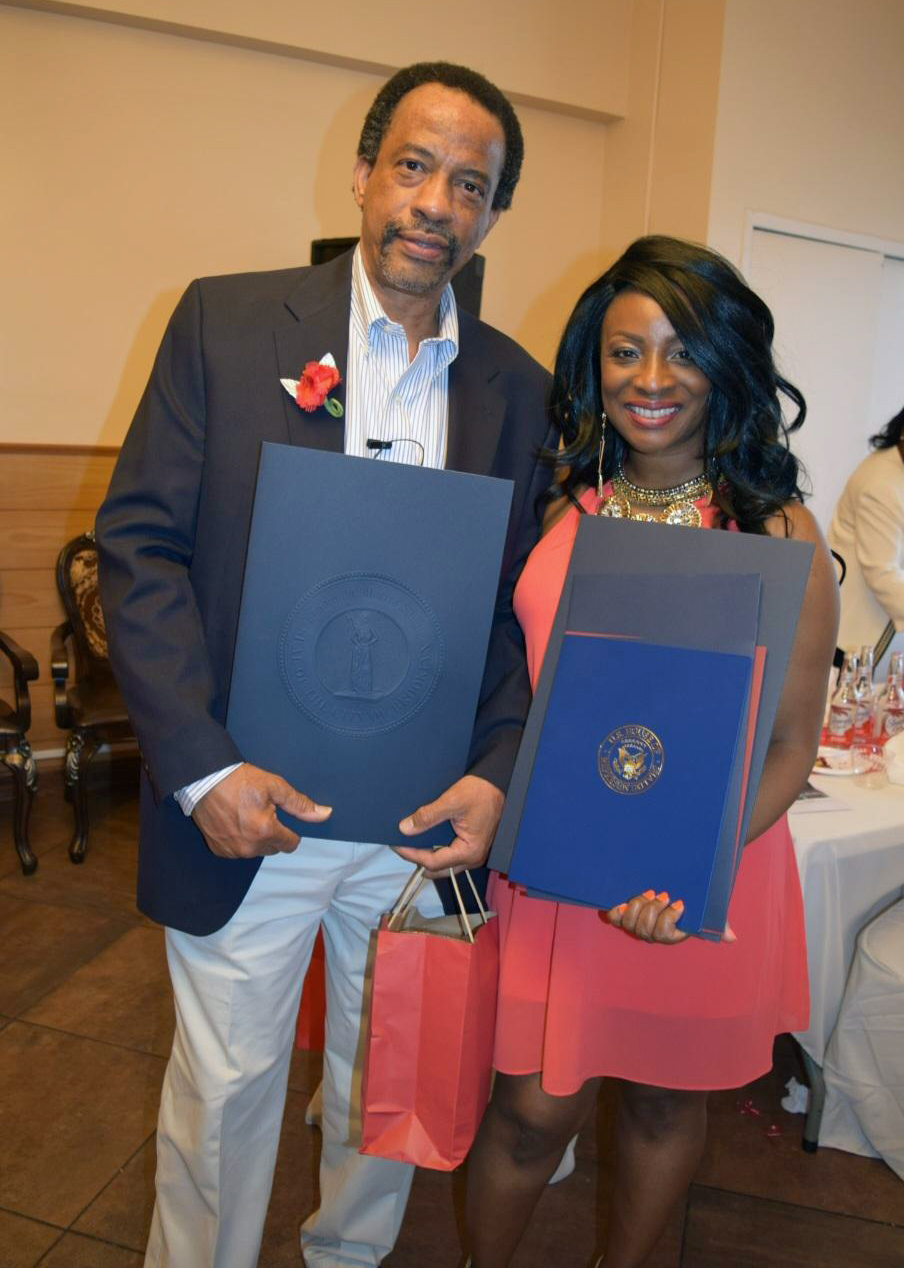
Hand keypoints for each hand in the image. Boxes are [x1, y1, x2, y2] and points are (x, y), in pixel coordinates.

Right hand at [192, 763, 330, 858]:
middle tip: (261, 812)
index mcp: (265, 831)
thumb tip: (325, 814)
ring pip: (256, 851)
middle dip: (272, 833)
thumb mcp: (275, 787)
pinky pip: (238, 851)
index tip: (281, 818)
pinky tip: (234, 822)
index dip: (290, 831)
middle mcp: (248, 846)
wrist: (206, 780)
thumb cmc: (241, 781)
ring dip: (256, 838)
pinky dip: (240, 840)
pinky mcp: (219, 850)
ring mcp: (232, 850)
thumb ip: (300, 804)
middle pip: (274, 848)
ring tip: (246, 816)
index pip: (291, 844)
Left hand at [393, 775, 504, 877]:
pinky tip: (426, 839)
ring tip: (411, 842)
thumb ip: (428, 816)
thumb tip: (406, 828)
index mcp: (469, 851)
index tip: (397, 845)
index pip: (433, 862)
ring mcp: (473, 853)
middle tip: (402, 845)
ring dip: (427, 855)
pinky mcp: (472, 845)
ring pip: (444, 864)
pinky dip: (436, 850)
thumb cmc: (481, 791)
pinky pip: (450, 854)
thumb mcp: (451, 801)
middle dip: (418, 859)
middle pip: (438, 868)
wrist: (498, 782)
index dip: (412, 855)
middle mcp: (473, 857)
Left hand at [605, 891, 736, 944]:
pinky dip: (617, 911)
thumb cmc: (690, 904)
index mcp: (669, 934)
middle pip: (645, 929)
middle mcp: (650, 932)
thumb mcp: (706, 914)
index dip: (668, 919)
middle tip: (662, 894)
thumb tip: (732, 938)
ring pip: (630, 923)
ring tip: (648, 893)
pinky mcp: (623, 914)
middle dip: (653, 911)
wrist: (669, 888)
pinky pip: (614, 919)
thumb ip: (718, 925)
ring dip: (638, 906)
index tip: (679, 903)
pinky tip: (623, 902)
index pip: (664, 934)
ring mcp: (635, 924)